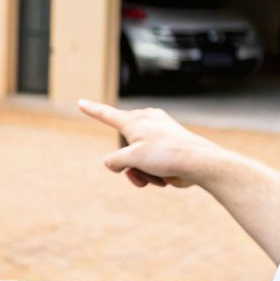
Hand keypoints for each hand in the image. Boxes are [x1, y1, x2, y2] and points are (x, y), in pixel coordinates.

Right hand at [77, 98, 221, 188]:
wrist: (198, 163)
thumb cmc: (167, 155)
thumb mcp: (132, 158)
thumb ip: (115, 161)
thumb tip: (112, 163)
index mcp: (135, 121)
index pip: (107, 115)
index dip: (92, 110)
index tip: (81, 102)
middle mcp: (146, 124)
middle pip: (122, 149)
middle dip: (127, 166)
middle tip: (138, 173)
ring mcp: (157, 136)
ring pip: (135, 159)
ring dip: (140, 173)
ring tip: (154, 178)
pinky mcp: (166, 149)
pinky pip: (149, 164)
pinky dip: (152, 174)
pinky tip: (165, 178)